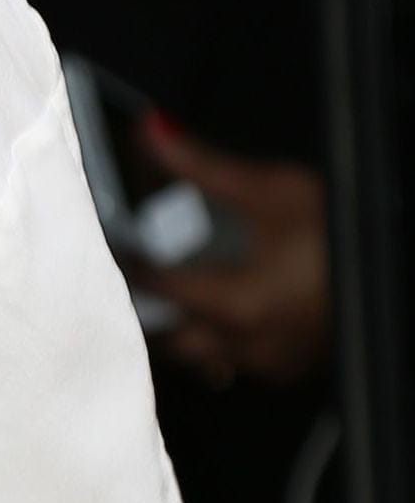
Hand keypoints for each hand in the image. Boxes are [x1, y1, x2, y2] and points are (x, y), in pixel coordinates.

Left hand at [139, 125, 330, 388]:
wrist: (391, 262)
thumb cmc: (346, 230)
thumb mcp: (273, 189)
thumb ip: (203, 166)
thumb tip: (156, 134)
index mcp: (235, 303)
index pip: (151, 289)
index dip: (127, 262)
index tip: (115, 243)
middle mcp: (248, 344)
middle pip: (169, 337)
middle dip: (150, 308)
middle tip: (141, 273)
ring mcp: (270, 362)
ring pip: (202, 358)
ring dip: (184, 329)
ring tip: (182, 293)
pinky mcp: (290, 368)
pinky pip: (237, 365)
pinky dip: (223, 342)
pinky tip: (227, 313)